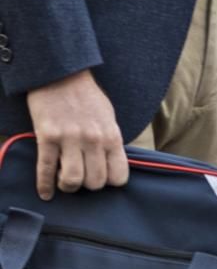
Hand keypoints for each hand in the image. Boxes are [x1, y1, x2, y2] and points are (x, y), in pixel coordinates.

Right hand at [26, 69, 128, 200]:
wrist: (61, 75)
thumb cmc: (87, 98)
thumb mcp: (109, 119)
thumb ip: (111, 142)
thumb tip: (111, 165)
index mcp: (112, 137)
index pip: (119, 176)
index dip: (110, 182)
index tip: (103, 179)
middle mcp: (94, 141)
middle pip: (95, 182)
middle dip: (88, 185)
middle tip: (82, 178)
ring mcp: (70, 139)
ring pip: (73, 180)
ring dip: (68, 186)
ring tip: (65, 181)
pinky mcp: (47, 136)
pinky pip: (46, 168)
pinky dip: (45, 185)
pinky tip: (45, 193)